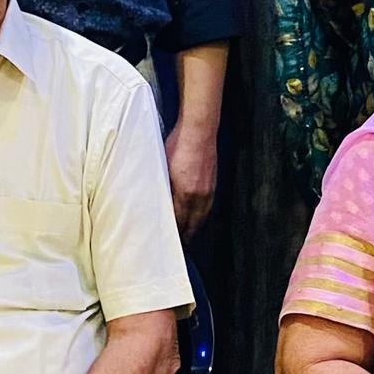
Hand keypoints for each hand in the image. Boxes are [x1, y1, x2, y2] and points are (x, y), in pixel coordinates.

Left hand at [165, 121, 216, 240]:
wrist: (199, 129)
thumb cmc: (178, 144)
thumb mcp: (163, 167)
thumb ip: (164, 188)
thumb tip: (160, 203)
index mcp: (186, 193)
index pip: (180, 221)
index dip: (175, 232)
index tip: (168, 240)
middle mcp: (200, 195)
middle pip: (194, 222)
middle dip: (186, 234)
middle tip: (179, 244)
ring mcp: (209, 189)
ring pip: (203, 215)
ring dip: (195, 225)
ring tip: (188, 234)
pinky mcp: (213, 181)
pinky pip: (208, 205)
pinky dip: (203, 213)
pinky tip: (199, 214)